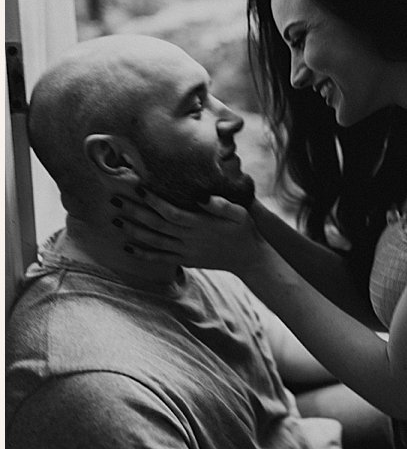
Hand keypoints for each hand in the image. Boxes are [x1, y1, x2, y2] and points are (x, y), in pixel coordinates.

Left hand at [110, 187, 263, 273]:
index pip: (171, 212)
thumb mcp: (240, 213)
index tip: (138, 188)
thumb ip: (222, 205)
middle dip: (134, 211)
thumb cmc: (244, 230)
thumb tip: (202, 197)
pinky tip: (128, 247)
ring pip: (154, 241)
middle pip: (157, 225)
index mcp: (201, 224)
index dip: (154, 201)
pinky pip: (160, 258)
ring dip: (134, 231)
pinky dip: (143, 254)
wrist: (249, 258)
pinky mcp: (185, 260)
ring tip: (116, 220)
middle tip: (115, 199)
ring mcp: (186, 251)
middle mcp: (190, 238)